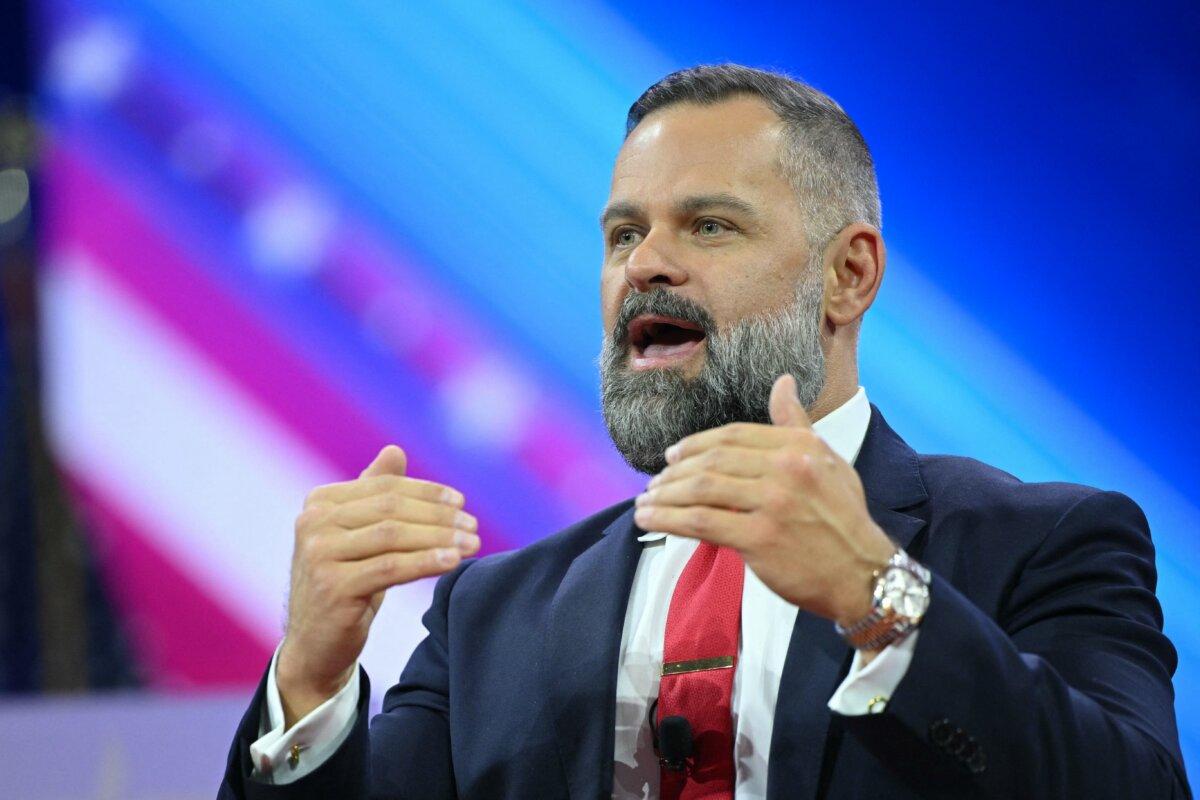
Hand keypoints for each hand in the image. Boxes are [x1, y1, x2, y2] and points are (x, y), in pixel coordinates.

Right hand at [276, 445, 478, 726]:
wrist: (316, 646)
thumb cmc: (346, 584)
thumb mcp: (359, 536)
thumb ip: (373, 493)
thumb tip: (395, 450)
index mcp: (319, 503)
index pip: (384, 488)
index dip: (427, 493)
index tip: (461, 503)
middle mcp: (313, 523)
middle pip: (391, 509)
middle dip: (438, 516)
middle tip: (472, 525)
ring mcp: (319, 555)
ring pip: (393, 537)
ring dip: (439, 538)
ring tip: (472, 543)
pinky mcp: (332, 587)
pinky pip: (390, 568)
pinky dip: (426, 561)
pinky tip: (453, 561)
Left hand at [633, 375, 894, 626]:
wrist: (863, 574)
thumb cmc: (843, 520)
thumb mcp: (829, 462)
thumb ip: (796, 424)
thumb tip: (782, 382)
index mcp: (800, 446)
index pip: (733, 435)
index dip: (696, 444)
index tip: (673, 456)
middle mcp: (787, 469)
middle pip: (713, 460)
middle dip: (676, 471)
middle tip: (656, 482)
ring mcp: (773, 503)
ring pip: (701, 489)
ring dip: (665, 495)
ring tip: (645, 502)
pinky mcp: (759, 539)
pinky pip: (700, 523)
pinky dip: (668, 519)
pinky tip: (650, 520)